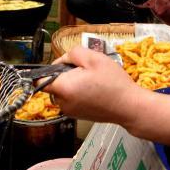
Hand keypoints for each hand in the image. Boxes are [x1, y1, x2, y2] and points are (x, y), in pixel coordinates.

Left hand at [46, 46, 169, 144]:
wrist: (129, 106)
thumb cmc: (113, 82)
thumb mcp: (93, 58)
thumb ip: (72, 54)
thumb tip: (62, 60)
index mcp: (63, 88)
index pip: (40, 80)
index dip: (49, 69)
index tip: (63, 65)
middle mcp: (62, 103)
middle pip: (53, 84)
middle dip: (65, 74)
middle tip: (86, 70)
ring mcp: (70, 111)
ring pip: (63, 91)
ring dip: (73, 83)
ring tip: (93, 80)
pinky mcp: (78, 115)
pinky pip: (71, 99)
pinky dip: (79, 93)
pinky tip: (95, 90)